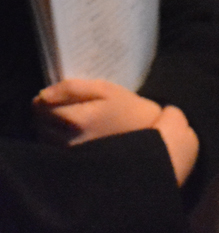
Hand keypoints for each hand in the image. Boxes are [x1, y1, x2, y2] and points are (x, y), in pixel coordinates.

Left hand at [34, 78, 160, 143]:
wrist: (148, 136)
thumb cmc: (126, 108)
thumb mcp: (105, 89)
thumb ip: (72, 88)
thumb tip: (41, 95)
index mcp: (77, 119)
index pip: (41, 107)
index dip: (46, 98)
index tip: (58, 95)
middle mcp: (68, 140)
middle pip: (38, 122)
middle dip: (46, 112)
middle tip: (65, 106)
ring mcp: (69, 154)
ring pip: (41, 135)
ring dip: (48, 125)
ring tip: (68, 119)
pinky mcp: (71, 162)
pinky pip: (50, 147)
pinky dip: (53, 137)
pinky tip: (71, 132)